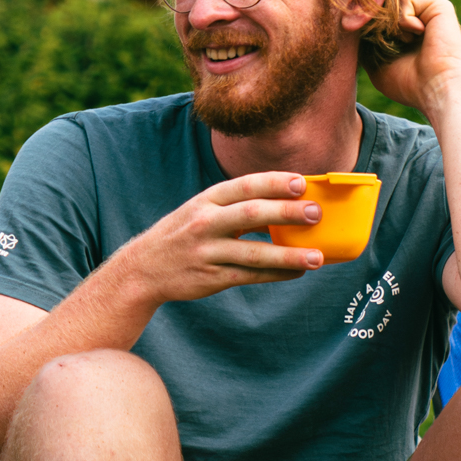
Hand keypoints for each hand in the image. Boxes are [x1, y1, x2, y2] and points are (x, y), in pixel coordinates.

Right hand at [109, 172, 323, 306]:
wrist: (143, 268)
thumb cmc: (183, 234)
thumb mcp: (201, 210)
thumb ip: (237, 205)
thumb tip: (287, 202)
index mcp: (206, 200)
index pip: (244, 185)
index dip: (274, 182)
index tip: (302, 183)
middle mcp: (205, 223)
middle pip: (251, 214)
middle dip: (286, 212)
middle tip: (315, 213)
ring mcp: (208, 252)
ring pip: (254, 253)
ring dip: (288, 255)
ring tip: (317, 257)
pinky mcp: (212, 278)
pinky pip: (250, 276)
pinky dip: (276, 274)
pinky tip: (297, 272)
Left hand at [366, 0, 460, 112]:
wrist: (437, 86)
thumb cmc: (409, 83)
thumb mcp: (375, 65)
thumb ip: (365, 42)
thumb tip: (355, 20)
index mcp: (406, 36)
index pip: (377, 20)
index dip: (368, 29)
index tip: (372, 46)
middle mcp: (417, 22)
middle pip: (383, 9)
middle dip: (377, 25)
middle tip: (391, 45)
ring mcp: (427, 13)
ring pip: (391, 4)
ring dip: (392, 26)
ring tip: (407, 42)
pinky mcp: (437, 6)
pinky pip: (405, 1)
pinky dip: (404, 20)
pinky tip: (419, 34)